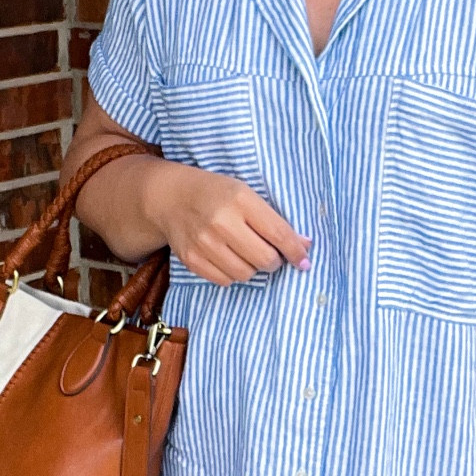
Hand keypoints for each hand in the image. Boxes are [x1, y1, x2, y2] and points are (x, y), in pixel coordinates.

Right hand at [152, 163, 310, 284]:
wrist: (171, 198)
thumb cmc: (217, 194)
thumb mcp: (246, 195)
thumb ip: (274, 220)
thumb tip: (304, 245)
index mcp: (240, 199)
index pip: (278, 233)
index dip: (295, 252)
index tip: (304, 261)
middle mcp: (221, 222)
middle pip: (264, 259)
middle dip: (274, 261)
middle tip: (270, 254)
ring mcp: (204, 242)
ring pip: (246, 274)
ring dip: (253, 268)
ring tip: (247, 254)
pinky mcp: (191, 259)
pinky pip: (225, 280)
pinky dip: (233, 274)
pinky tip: (229, 258)